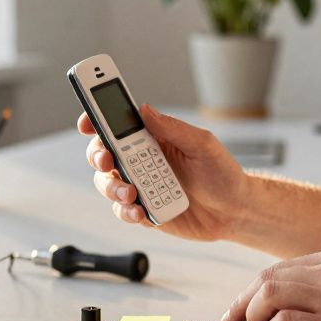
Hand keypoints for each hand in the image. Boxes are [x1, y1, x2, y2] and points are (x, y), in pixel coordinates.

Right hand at [78, 104, 248, 240]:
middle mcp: (141, 160)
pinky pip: (122, 210)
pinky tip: (140, 211)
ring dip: (112, 187)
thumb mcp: (202, 144)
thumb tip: (144, 109)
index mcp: (152, 138)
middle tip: (106, 160)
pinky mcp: (143, 210)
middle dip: (96, 155)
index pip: (117, 124)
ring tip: (131, 192)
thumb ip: (173, 128)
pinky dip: (125, 211)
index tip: (86, 122)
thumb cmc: (222, 173)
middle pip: (102, 153)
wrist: (234, 211)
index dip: (96, 119)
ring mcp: (140, 186)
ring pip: (107, 183)